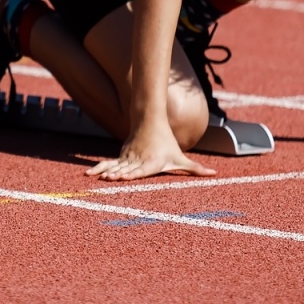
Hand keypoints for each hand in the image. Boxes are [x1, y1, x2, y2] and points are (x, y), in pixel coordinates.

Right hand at [86, 125, 215, 181]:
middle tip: (106, 179)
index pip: (139, 170)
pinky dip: (98, 168)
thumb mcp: (181, 158)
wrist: (150, 123)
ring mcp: (127, 159)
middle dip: (115, 175)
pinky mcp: (121, 157)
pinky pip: (108, 164)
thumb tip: (214, 174)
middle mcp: (137, 161)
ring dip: (103, 171)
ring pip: (114, 166)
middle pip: (124, 169)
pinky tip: (88, 175)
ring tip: (93, 177)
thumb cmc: (166, 143)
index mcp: (150, 163)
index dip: (130, 174)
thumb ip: (195, 168)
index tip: (121, 177)